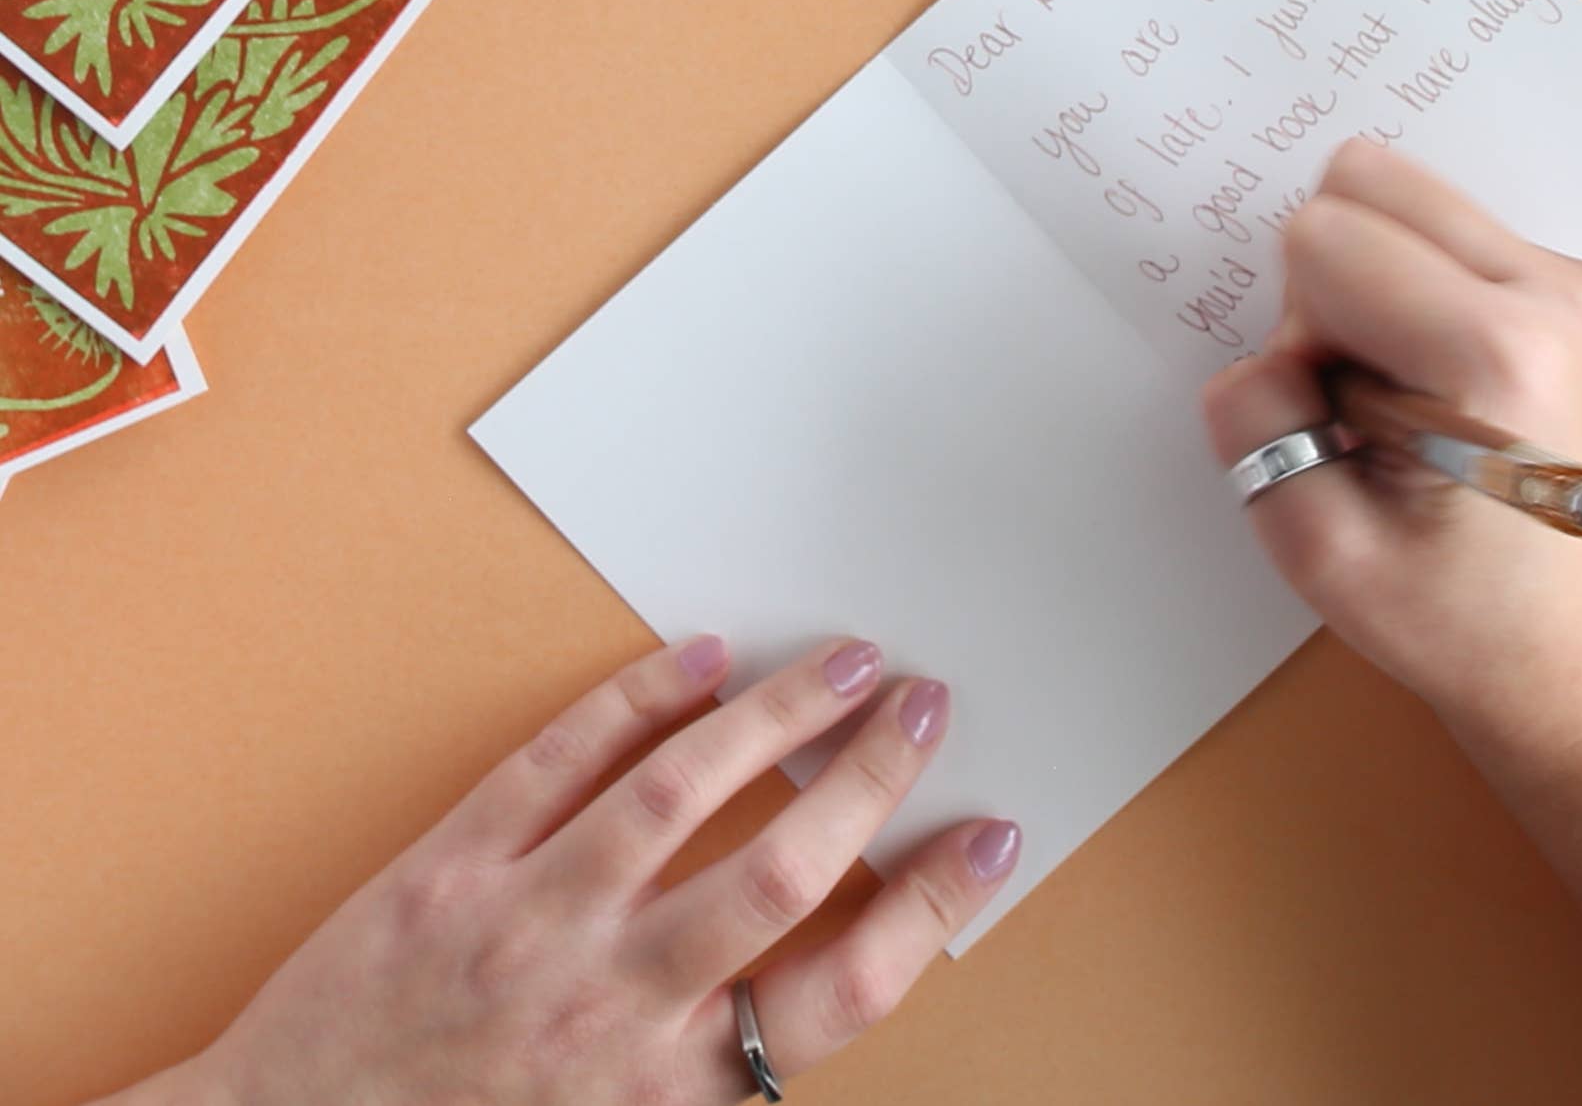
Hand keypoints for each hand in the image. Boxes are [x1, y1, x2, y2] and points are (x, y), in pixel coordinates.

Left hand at [142, 637, 1018, 1105]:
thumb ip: (716, 1069)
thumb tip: (836, 971)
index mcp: (666, 1088)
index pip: (840, 992)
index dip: (934, 907)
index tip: (993, 834)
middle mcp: (610, 1007)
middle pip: (780, 874)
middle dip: (872, 777)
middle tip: (926, 704)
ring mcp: (527, 927)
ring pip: (680, 794)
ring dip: (777, 715)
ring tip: (843, 660)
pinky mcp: (448, 870)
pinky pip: (557, 763)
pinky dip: (636, 700)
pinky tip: (700, 658)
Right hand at [1202, 141, 1581, 761]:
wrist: (1570, 658)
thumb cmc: (1448, 618)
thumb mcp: (1318, 553)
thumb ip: (1258, 430)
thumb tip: (1265, 356)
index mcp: (1494, 350)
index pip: (1322, 240)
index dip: (1296, 330)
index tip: (1338, 418)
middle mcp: (1552, 288)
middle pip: (1364, 183)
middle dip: (1329, 285)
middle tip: (1361, 397)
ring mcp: (1576, 280)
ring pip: (1402, 195)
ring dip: (1369, 281)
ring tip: (1402, 392)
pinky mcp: (1578, 284)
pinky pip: (1445, 227)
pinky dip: (1412, 287)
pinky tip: (1439, 381)